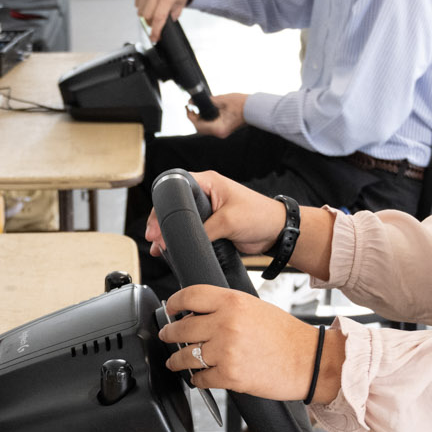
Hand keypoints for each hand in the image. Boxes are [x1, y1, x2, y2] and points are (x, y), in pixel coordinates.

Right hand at [135, 0, 195, 42]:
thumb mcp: (180, 5)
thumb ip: (171, 17)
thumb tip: (161, 29)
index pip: (158, 18)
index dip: (155, 31)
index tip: (154, 39)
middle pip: (147, 16)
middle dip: (152, 22)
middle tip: (157, 20)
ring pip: (140, 11)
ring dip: (146, 14)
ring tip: (155, 8)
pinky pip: (137, 3)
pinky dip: (142, 5)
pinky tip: (150, 1)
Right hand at [143, 169, 288, 257]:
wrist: (276, 232)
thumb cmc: (260, 216)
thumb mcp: (229, 221)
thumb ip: (204, 230)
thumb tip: (185, 240)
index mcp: (209, 182)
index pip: (176, 187)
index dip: (163, 205)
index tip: (157, 224)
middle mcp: (206, 193)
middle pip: (175, 204)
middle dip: (162, 221)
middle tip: (155, 237)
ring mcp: (208, 209)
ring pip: (181, 219)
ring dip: (170, 232)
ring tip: (159, 246)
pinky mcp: (211, 224)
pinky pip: (191, 230)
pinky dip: (181, 239)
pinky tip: (171, 249)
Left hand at [159, 286, 327, 399]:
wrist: (310, 361)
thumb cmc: (286, 335)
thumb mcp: (254, 308)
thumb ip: (225, 308)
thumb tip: (197, 314)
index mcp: (232, 301)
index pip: (189, 296)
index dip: (173, 303)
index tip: (169, 309)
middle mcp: (226, 323)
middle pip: (181, 327)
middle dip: (169, 333)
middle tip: (168, 336)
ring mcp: (226, 351)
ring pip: (185, 355)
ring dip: (177, 360)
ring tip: (176, 361)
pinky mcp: (229, 376)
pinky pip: (200, 378)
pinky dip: (197, 380)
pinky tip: (199, 378)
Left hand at [188, 92, 244, 138]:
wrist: (254, 107)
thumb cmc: (241, 104)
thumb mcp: (222, 100)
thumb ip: (207, 101)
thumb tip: (193, 101)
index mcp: (218, 128)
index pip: (198, 125)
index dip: (190, 116)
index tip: (187, 108)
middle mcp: (219, 133)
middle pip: (200, 128)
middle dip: (194, 118)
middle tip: (191, 107)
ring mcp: (222, 132)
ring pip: (205, 128)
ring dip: (200, 119)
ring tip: (197, 108)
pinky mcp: (224, 129)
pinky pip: (211, 126)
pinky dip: (206, 120)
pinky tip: (205, 111)